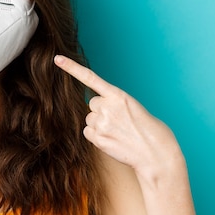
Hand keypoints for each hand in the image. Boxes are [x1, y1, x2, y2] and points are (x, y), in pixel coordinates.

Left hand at [54, 55, 181, 178]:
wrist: (156, 155)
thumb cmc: (150, 131)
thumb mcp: (134, 108)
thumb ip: (115, 104)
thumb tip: (98, 110)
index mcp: (119, 96)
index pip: (90, 78)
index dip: (71, 68)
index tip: (57, 60)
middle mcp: (107, 107)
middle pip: (92, 104)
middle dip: (101, 111)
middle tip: (119, 121)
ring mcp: (101, 123)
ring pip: (90, 119)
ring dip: (99, 125)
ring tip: (119, 132)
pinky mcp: (97, 139)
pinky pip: (88, 133)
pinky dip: (97, 136)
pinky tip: (112, 140)